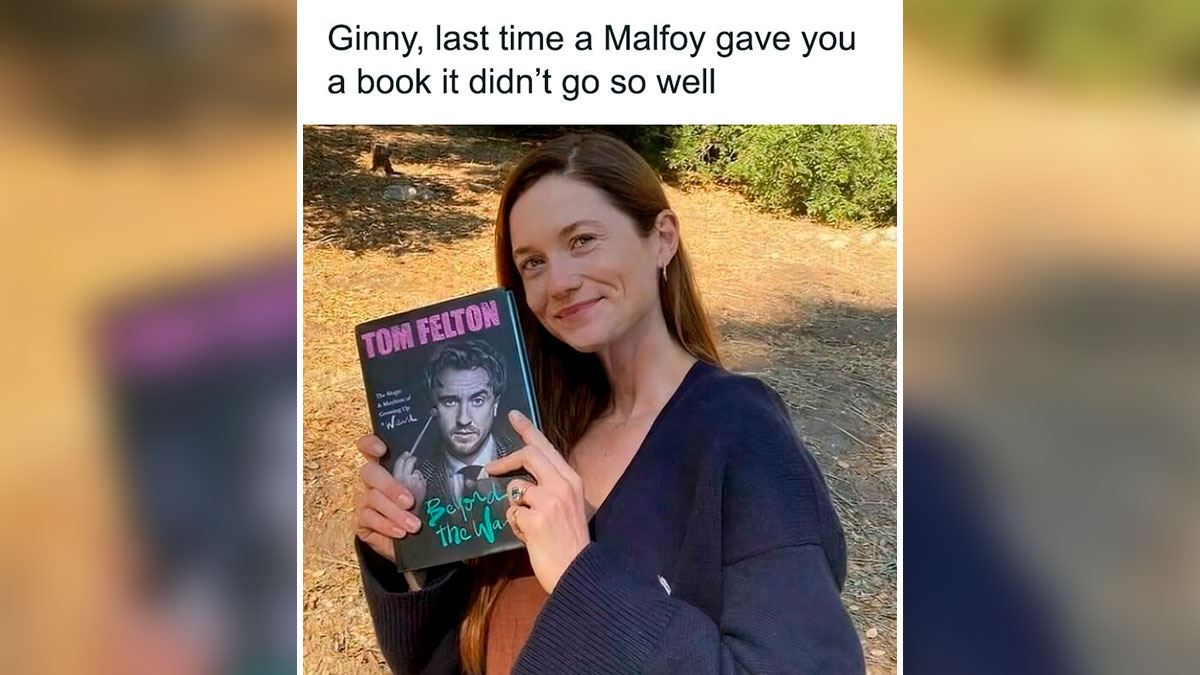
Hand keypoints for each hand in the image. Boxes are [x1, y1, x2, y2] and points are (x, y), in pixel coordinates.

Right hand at [355, 434, 424, 562]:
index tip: (382, 449)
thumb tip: (454, 475)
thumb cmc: (419, 510)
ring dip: (395, 512)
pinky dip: (387, 526)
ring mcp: (364, 499)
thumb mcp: (425, 494)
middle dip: (391, 486)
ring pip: (372, 498)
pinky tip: (400, 532)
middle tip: (410, 501)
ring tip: (414, 525)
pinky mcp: (360, 520)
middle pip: (370, 472)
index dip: (370, 444)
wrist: (410, 540)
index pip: (369, 447)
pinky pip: (369, 519)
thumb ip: (426, 482)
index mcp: (386, 466)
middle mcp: (371, 480)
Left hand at [485, 410, 589, 593]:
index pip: (546, 448)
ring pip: (515, 489)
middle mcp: (562, 485)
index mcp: (572, 480)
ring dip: (515, 507)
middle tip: (490, 468)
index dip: (527, 431)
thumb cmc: (571, 541)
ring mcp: (549, 501)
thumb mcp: (568, 506)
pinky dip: (515, 525)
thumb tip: (522, 480)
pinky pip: (512, 513)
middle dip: (505, 461)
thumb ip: (551, 487)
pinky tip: (529, 536)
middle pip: (528, 456)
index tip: (514, 416)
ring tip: (529, 525)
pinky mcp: (535, 519)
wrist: (578, 572)